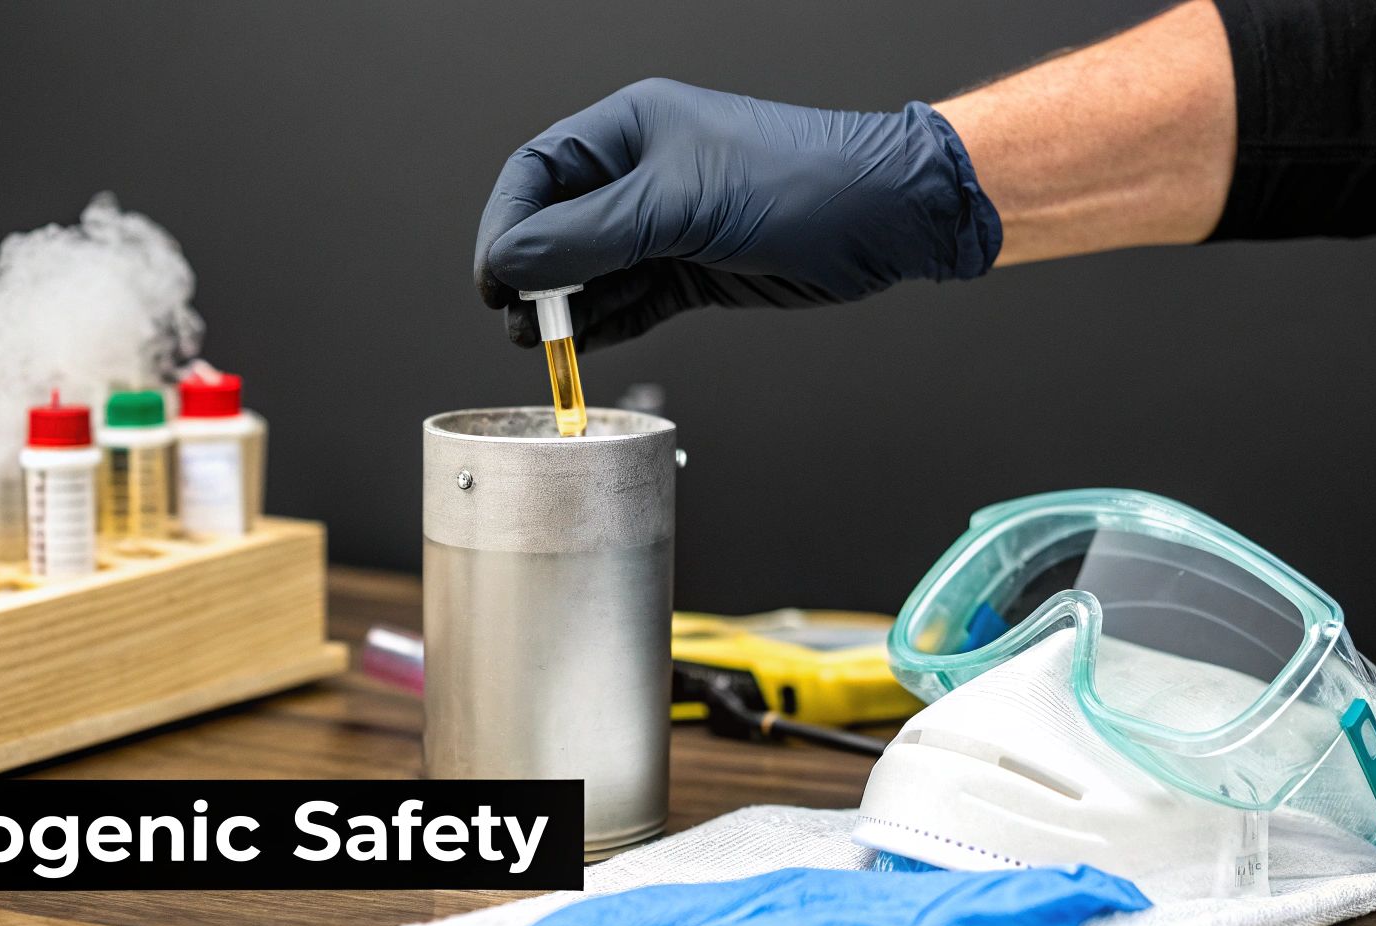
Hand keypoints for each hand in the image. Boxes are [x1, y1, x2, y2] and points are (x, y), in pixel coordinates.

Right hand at [474, 78, 1001, 348]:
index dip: (506, 226)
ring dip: (563, 307)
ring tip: (543, 342)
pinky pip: (628, 300)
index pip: (537, 174)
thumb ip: (587, 237)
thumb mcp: (678, 205)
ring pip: (589, 270)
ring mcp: (666, 224)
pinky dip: (603, 325)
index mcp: (630, 130)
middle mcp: (641, 174)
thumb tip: (512, 261)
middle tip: (517, 316)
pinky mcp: (693, 270)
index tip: (494, 277)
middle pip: (555, 225)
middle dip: (530, 273)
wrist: (881, 217)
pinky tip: (584, 346)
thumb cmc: (798, 181)